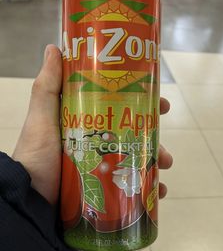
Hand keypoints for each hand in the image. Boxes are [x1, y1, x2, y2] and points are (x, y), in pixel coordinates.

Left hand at [13, 45, 171, 204]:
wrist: (28, 203)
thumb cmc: (37, 157)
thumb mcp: (42, 119)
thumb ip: (48, 86)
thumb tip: (54, 47)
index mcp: (86, 126)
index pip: (120, 110)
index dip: (143, 106)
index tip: (162, 104)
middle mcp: (95, 146)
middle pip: (133, 138)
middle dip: (155, 140)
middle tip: (167, 149)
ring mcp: (100, 170)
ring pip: (136, 163)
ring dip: (155, 165)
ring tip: (165, 170)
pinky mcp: (103, 193)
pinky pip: (131, 190)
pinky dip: (148, 190)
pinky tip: (158, 192)